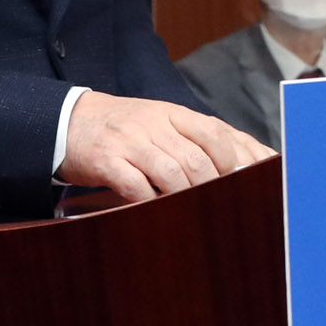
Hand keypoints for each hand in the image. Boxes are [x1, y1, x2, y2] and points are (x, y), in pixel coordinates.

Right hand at [61, 91, 273, 202]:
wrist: (68, 120)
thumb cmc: (125, 127)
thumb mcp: (161, 122)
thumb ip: (194, 138)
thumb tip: (240, 162)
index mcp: (174, 114)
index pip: (217, 132)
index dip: (240, 156)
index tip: (256, 177)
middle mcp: (155, 124)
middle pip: (199, 156)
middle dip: (217, 183)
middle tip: (228, 204)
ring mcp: (131, 141)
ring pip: (172, 170)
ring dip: (188, 195)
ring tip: (197, 212)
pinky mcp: (106, 160)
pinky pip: (135, 184)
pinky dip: (150, 201)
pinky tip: (157, 210)